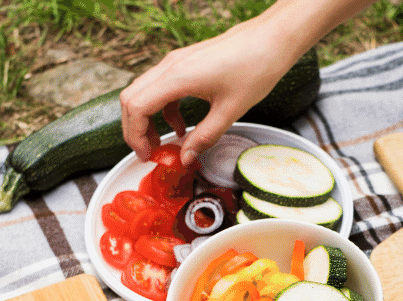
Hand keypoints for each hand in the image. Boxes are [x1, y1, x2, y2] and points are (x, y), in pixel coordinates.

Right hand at [119, 18, 302, 166]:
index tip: (147, 155)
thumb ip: (204, 138)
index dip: (135, 135)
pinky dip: (164, 109)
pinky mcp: (185, 63)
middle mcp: (170, 66)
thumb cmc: (255, 67)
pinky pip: (161, 88)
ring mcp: (176, 62)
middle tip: (149, 152)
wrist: (271, 39)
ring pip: (144, 92)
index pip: (137, 108)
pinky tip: (181, 125)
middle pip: (132, 99)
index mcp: (177, 77)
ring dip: (148, 119)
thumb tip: (186, 158)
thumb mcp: (230, 111)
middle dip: (135, 129)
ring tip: (164, 142)